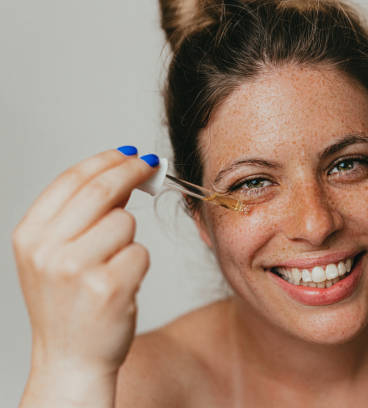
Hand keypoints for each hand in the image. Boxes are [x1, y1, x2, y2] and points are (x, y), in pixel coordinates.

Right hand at [13, 148, 157, 401]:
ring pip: (125, 223)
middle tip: (150, 166)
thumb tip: (119, 175)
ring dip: (129, 239)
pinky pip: (141, 253)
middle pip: (101, 190)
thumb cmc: (68, 305)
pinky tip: (121, 285)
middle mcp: (47, 250)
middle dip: (132, 172)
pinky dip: (138, 264)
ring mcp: (77, 269)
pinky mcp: (109, 287)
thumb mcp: (54, 256)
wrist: (70, 359)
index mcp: (30, 236)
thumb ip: (78, 215)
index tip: (128, 153)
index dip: (105, 161)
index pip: (71, 180)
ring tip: (112, 266)